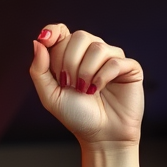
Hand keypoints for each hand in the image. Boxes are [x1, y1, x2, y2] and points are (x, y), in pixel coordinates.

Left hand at [29, 24, 143, 147]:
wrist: (100, 135)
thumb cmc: (75, 116)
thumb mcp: (50, 96)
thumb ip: (40, 71)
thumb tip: (38, 41)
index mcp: (71, 57)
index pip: (62, 32)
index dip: (54, 32)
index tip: (46, 38)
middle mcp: (91, 53)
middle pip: (79, 36)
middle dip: (69, 62)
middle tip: (69, 84)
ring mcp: (111, 58)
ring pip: (97, 48)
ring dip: (85, 72)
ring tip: (85, 91)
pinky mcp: (129, 67)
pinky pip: (113, 61)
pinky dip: (102, 78)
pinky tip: (99, 90)